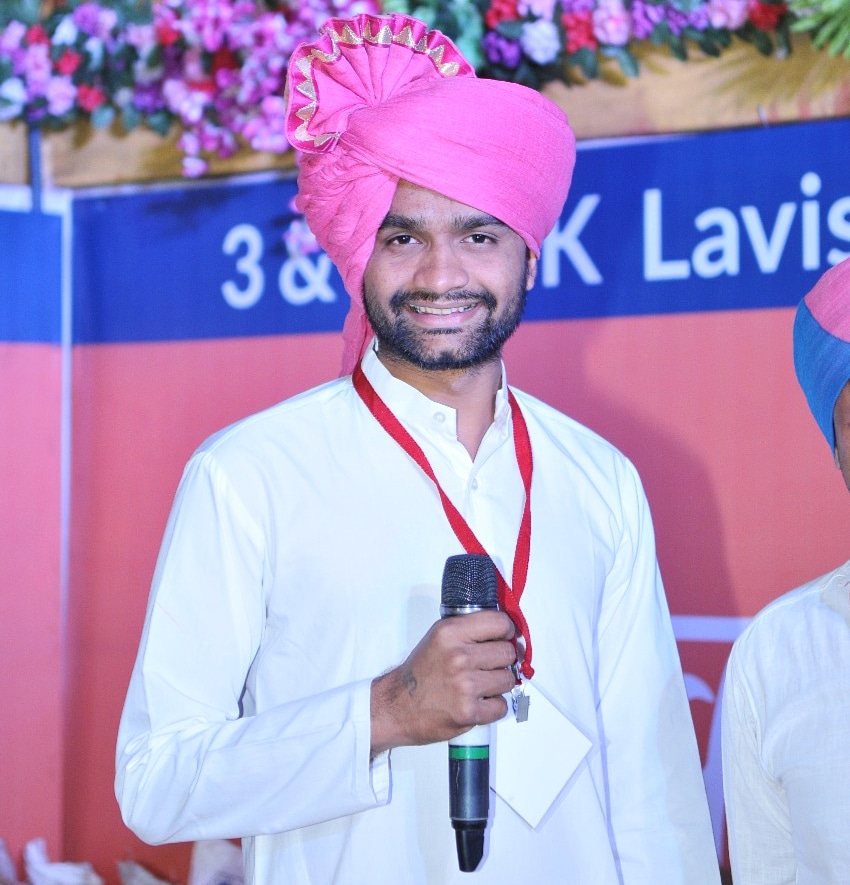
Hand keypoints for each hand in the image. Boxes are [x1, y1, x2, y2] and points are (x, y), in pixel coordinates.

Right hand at [370, 611, 516, 756]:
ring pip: (508, 679)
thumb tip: (501, 629)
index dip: (507, 630)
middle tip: (490, 665)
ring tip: (481, 685)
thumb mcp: (438, 638)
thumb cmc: (418, 674)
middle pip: (507, 652)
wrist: (397, 706)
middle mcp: (458, 656)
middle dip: (503, 660)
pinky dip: (493, 706)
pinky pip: (502, 706)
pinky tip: (478, 701)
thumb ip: (467, 630)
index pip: (499, 622)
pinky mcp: (469, 711)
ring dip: (499, 684)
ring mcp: (465, 685)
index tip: (505, 636)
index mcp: (450, 633)